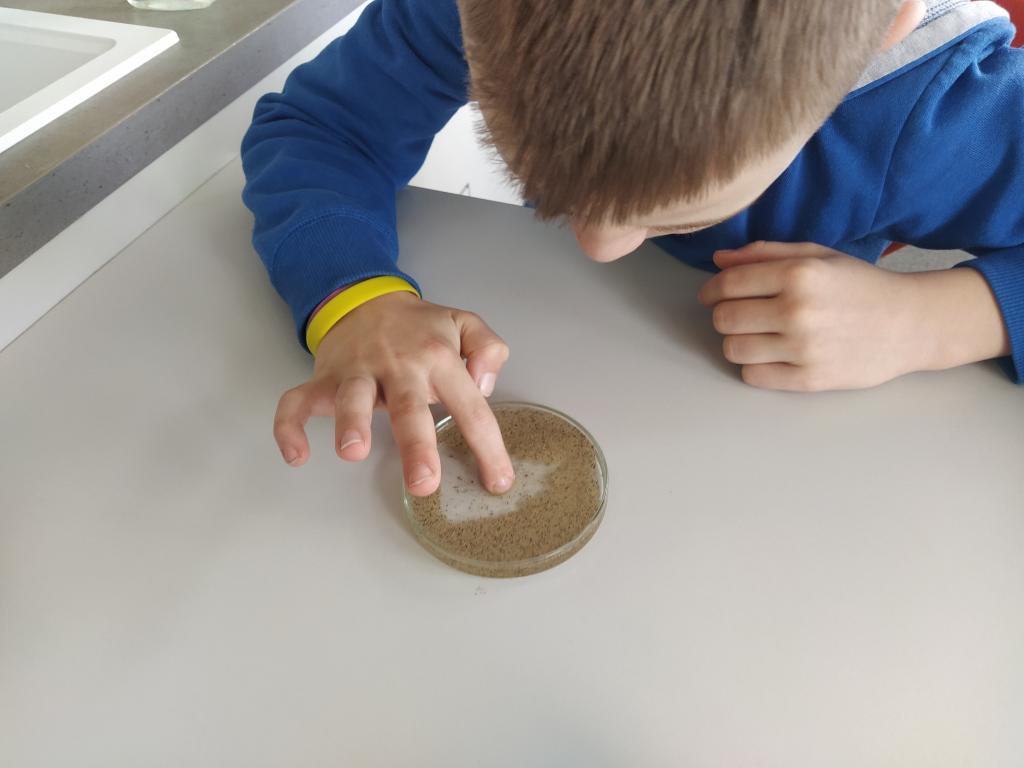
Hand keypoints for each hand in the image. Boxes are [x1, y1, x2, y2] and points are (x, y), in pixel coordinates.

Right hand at [273, 291, 513, 495]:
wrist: (363, 296)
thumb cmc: (419, 326)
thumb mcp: (465, 323)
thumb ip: (488, 349)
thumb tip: (484, 386)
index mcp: (439, 358)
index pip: (470, 407)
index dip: (487, 447)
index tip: (497, 482)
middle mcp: (399, 366)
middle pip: (408, 407)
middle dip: (416, 446)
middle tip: (423, 482)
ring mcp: (358, 372)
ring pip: (352, 398)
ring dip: (351, 423)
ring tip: (353, 453)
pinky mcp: (324, 379)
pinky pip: (298, 401)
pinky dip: (289, 425)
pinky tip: (295, 454)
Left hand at [698, 241, 1009, 390]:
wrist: (911, 324)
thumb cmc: (861, 286)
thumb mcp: (818, 256)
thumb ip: (766, 254)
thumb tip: (719, 260)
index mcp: (799, 274)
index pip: (727, 285)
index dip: (712, 291)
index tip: (713, 295)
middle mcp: (797, 311)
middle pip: (724, 319)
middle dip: (725, 315)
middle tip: (742, 314)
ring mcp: (803, 348)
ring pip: (733, 350)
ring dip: (738, 342)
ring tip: (758, 335)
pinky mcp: (810, 379)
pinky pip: (753, 377)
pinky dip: (754, 367)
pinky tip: (772, 355)